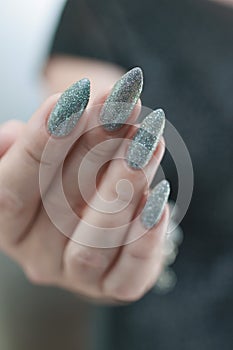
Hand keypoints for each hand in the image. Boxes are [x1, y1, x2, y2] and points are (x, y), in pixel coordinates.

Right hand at [0, 68, 169, 302]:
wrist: (94, 216)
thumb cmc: (66, 178)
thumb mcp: (43, 158)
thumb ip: (26, 147)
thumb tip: (12, 137)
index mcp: (8, 225)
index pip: (11, 189)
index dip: (41, 141)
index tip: (75, 94)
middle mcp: (36, 255)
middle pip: (61, 205)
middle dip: (96, 147)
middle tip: (125, 106)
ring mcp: (75, 277)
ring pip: (95, 242)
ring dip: (125, 187)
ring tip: (149, 140)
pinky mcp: (114, 288)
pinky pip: (129, 276)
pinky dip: (145, 241)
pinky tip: (160, 202)